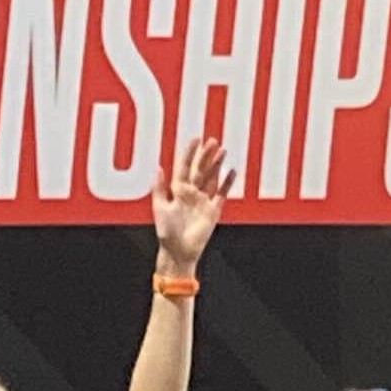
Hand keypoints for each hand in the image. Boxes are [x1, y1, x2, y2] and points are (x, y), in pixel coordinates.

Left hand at [150, 134, 231, 274]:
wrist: (179, 252)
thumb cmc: (166, 232)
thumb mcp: (159, 208)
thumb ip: (160, 188)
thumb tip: (159, 167)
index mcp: (178, 190)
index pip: (185, 166)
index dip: (190, 152)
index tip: (196, 139)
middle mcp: (191, 193)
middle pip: (201, 169)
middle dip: (206, 155)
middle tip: (213, 140)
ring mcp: (203, 200)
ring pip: (212, 178)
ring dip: (217, 165)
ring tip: (223, 150)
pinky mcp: (214, 210)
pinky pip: (222, 193)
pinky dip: (227, 183)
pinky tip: (232, 171)